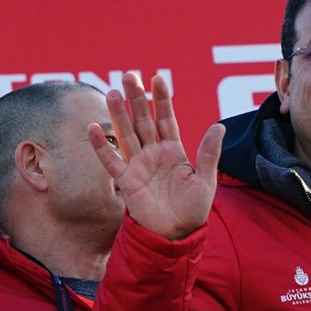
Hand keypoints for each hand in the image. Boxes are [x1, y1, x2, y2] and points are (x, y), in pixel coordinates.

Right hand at [89, 71, 224, 240]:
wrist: (177, 235)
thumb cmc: (193, 209)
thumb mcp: (206, 180)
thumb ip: (209, 153)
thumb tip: (219, 126)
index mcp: (174, 151)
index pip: (166, 118)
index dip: (161, 99)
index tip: (157, 78)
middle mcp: (154, 154)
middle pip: (143, 120)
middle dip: (137, 98)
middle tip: (129, 75)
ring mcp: (138, 166)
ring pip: (126, 134)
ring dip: (119, 114)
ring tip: (113, 93)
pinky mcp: (126, 181)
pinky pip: (111, 161)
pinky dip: (101, 146)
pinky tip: (92, 128)